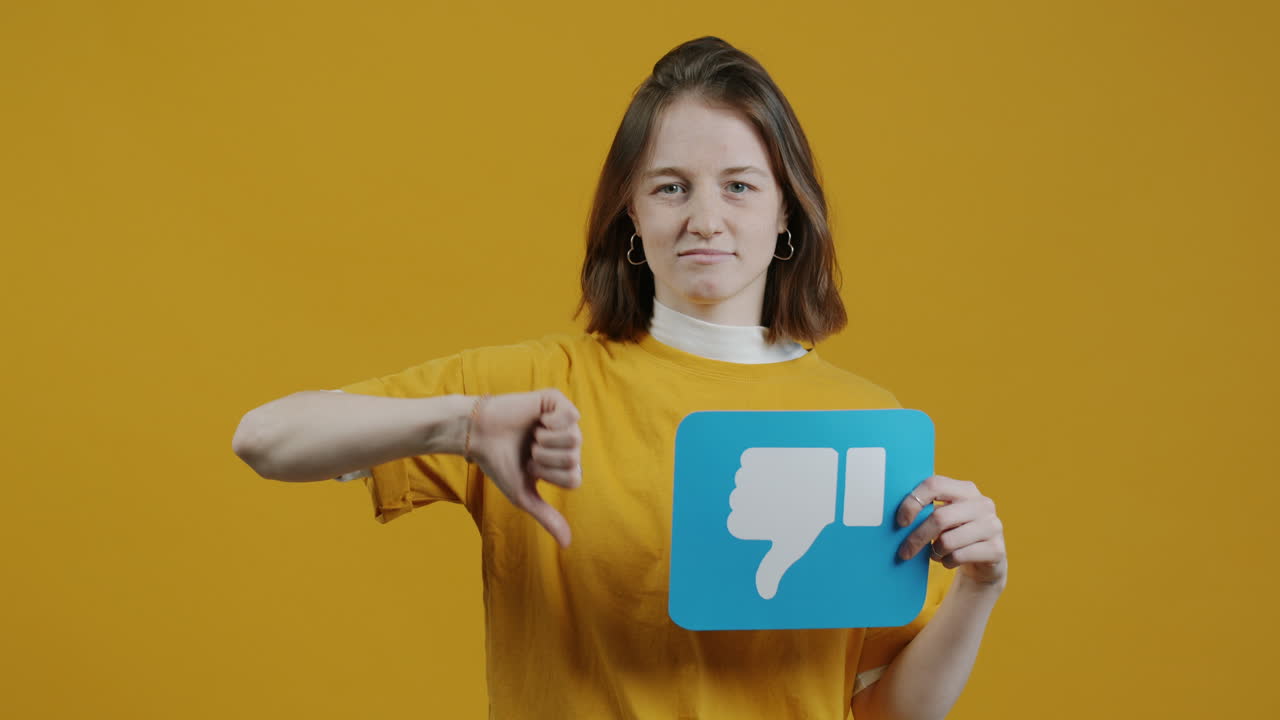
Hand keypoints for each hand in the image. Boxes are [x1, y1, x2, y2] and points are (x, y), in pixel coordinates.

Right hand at [468, 388, 582, 547]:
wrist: (478, 435)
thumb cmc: (499, 463)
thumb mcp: (523, 494)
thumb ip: (547, 517)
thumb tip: (567, 544)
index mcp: (562, 464)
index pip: (574, 479)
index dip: (548, 476)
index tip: (529, 468)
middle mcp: (567, 443)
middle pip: (575, 459)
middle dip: (545, 458)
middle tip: (527, 449)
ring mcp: (564, 421)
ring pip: (575, 438)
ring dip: (545, 441)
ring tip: (531, 435)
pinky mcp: (557, 400)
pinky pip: (571, 415)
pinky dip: (549, 422)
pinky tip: (537, 419)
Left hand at [896, 474, 1006, 586]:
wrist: (984, 560)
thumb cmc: (954, 533)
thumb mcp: (942, 516)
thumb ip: (926, 509)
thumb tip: (893, 516)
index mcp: (965, 489)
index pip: (934, 484)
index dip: (913, 502)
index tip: (900, 522)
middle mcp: (983, 503)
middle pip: (939, 517)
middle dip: (916, 537)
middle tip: (904, 552)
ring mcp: (993, 525)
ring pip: (948, 541)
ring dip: (934, 551)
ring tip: (935, 553)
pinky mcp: (996, 549)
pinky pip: (959, 557)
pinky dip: (947, 562)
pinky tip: (949, 561)